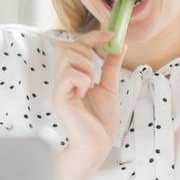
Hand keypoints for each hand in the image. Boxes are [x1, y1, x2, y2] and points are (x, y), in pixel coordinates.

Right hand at [52, 30, 126, 179]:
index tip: (110, 35)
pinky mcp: (59, 99)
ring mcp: (59, 89)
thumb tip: (120, 46)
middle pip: (66, 46)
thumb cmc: (100, 121)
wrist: (97, 145)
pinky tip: (85, 94)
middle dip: (86, 52)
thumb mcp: (110, 87)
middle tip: (95, 74)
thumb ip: (111, 66)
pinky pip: (70, 75)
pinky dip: (83, 80)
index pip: (74, 45)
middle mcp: (62, 80)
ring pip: (68, 57)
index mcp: (72, 76)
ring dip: (86, 67)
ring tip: (90, 86)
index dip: (91, 36)